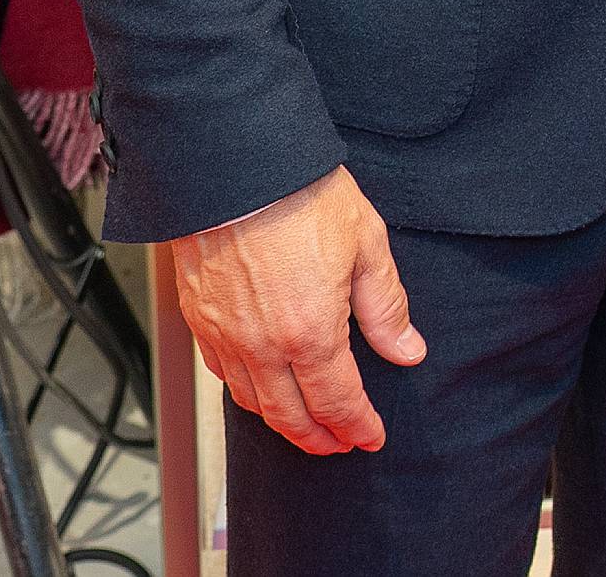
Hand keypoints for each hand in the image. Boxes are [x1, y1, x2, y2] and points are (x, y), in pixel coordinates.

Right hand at [166, 165, 425, 455]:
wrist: (233, 162)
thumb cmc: (299, 193)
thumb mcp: (366, 243)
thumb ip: (386, 306)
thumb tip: (407, 349)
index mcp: (311, 331)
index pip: (338, 401)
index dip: (358, 426)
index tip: (371, 435)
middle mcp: (263, 345)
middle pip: (291, 416)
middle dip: (320, 438)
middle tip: (339, 443)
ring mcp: (225, 335)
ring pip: (252, 402)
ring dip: (282, 422)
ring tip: (304, 424)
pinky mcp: (198, 318)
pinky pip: (221, 373)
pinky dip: (245, 391)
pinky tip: (260, 386)